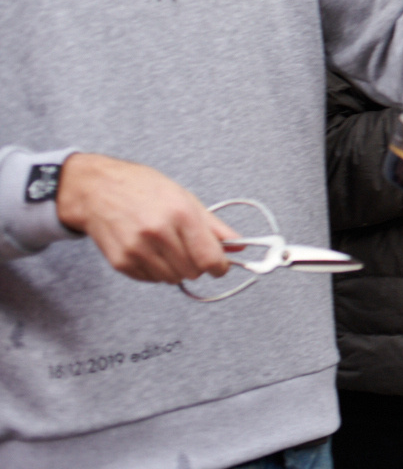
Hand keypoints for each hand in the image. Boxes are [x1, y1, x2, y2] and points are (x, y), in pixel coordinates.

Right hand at [55, 154, 237, 283]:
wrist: (97, 189)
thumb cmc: (144, 188)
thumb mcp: (186, 198)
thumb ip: (214, 226)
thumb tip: (239, 245)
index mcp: (180, 214)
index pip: (210, 258)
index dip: (220, 267)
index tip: (220, 266)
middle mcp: (158, 233)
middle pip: (193, 272)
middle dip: (197, 265)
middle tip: (189, 248)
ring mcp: (137, 249)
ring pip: (172, 279)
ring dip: (176, 268)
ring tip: (167, 246)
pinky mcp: (120, 262)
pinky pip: (151, 279)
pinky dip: (156, 270)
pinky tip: (149, 250)